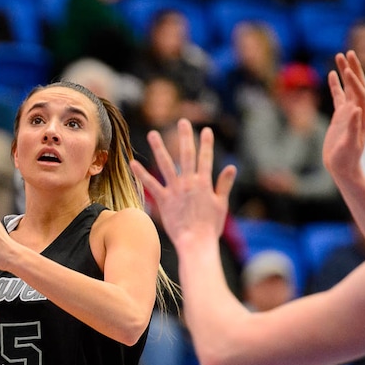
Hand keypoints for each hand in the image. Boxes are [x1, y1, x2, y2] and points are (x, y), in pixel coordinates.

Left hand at [130, 118, 236, 247]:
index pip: (206, 158)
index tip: (206, 130)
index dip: (206, 143)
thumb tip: (231, 167)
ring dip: (159, 148)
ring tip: (153, 134)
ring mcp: (175, 190)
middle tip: (182, 121)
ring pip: (166, 165)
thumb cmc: (210, 227)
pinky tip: (133, 162)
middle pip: (187, 155)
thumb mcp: (221, 204)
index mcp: (204, 183)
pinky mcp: (164, 200)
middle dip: (185, 137)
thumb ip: (224, 185)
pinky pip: (150, 184)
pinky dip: (141, 174)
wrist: (197, 243)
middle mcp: (189, 183)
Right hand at [323, 50, 364, 181]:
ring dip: (345, 72)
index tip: (346, 70)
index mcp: (363, 117)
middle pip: (358, 85)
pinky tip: (331, 74)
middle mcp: (359, 112)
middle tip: (348, 52)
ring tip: (339, 56)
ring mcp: (350, 113)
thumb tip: (355, 109)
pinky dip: (336, 84)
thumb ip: (353, 127)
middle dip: (353, 69)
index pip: (361, 94)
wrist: (344, 169)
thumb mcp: (349, 145)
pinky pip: (339, 96)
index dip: (354, 82)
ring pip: (348, 87)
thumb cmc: (346, 160)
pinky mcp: (341, 117)